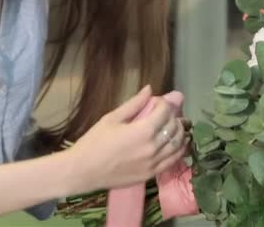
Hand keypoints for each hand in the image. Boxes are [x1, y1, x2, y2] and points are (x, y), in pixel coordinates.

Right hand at [67, 86, 190, 191]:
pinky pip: (174, 160)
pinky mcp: (152, 174)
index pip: (164, 111)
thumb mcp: (111, 118)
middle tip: (164, 113)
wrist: (82, 171)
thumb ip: (134, 104)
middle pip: (174, 126)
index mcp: (143, 130)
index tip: (156, 102)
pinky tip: (179, 142)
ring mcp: (154, 162)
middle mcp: (153, 147)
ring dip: (179, 131)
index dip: (162, 103)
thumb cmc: (94, 142)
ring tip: (173, 125)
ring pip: (178, 143)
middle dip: (172, 116)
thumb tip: (149, 89)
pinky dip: (180, 149)